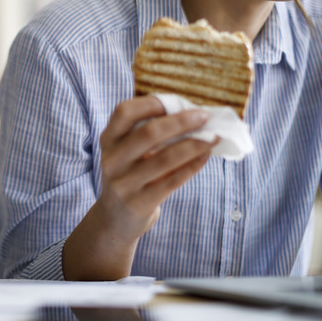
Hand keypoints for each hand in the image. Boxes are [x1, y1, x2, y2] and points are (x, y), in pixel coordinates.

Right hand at [63, 95, 216, 279]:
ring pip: (165, 158)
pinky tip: (205, 156)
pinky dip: (192, 166)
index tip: (178, 101)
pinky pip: (172, 181)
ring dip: (193, 145)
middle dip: (180, 122)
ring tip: (213, 137)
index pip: (125, 112)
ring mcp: (123, 183)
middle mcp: (112, 160)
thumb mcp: (127, 152)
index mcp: (108, 140)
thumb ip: (149, 134)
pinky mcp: (139, 203)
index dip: (151, 103)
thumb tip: (192, 114)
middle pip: (148, 133)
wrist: (115, 219)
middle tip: (204, 117)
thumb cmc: (130, 175)